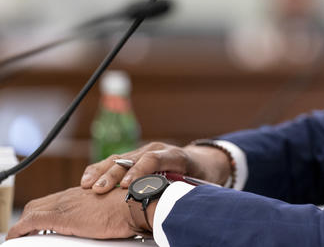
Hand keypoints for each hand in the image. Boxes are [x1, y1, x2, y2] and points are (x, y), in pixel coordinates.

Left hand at [6, 186, 135, 239]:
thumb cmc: (131, 207)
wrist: (135, 204)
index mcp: (85, 193)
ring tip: (19, 236)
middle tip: (25, 231)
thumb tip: (105, 223)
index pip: (56, 199)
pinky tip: (15, 237)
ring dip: (23, 224)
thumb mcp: (114, 208)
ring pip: (33, 209)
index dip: (44, 210)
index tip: (40, 222)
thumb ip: (103, 212)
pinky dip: (19, 230)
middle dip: (29, 216)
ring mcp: (66, 204)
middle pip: (40, 202)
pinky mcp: (62, 217)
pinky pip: (31, 221)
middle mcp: (73, 195)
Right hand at [81, 141, 230, 193]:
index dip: (139, 172)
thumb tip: (176, 206)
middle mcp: (158, 149)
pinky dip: (100, 171)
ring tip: (87, 185)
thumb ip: (185, 191)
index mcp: (175, 156)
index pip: (154, 159)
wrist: (203, 161)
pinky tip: (87, 181)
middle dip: (114, 174)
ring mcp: (145, 151)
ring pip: (119, 158)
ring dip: (102, 172)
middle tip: (100, 190)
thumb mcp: (199, 185)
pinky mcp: (136, 157)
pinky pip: (115, 162)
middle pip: (132, 158)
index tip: (127, 186)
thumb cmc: (201, 177)